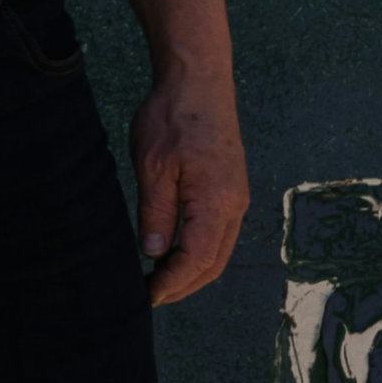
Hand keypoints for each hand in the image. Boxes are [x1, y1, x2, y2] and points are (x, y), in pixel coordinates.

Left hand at [132, 60, 245, 305]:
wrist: (198, 84)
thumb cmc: (172, 120)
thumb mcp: (152, 166)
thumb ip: (156, 212)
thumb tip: (154, 253)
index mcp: (217, 202)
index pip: (197, 259)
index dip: (172, 283)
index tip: (145, 298)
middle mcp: (234, 205)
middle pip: (213, 263)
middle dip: (183, 285)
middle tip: (148, 298)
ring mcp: (235, 198)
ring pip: (218, 250)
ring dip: (191, 272)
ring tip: (157, 283)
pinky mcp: (229, 190)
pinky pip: (218, 233)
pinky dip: (198, 252)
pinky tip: (172, 254)